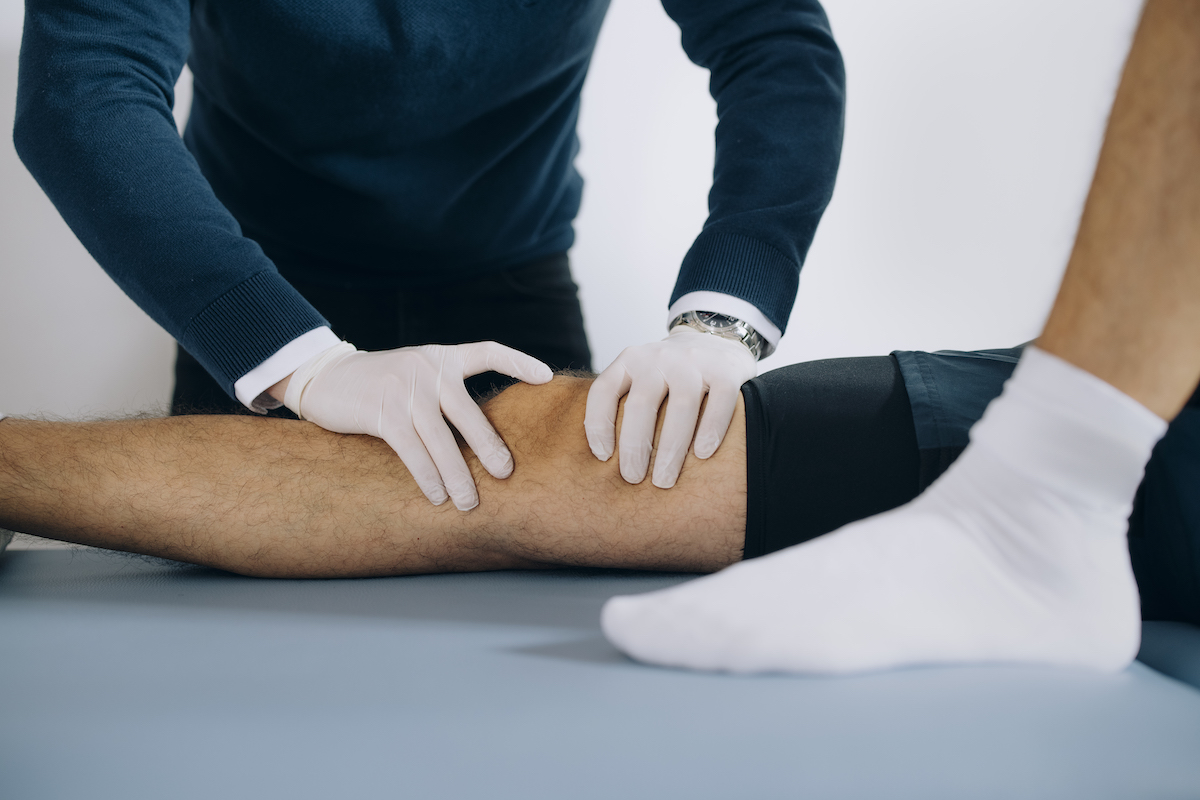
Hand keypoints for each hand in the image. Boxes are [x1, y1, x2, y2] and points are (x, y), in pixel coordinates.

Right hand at [291, 342, 552, 509]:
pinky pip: (412, 450)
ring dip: (456, 475)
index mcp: (441, 357)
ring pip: (441, 440)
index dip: (518, 362)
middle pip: (468, 412)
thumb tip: (480, 434)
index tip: (546, 377)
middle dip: (489, 446)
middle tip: (506, 473)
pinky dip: (426, 476)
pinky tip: (435, 497)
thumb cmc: (378, 383)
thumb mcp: (415, 372)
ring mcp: (404, 390)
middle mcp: (427, 369)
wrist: (324, 377)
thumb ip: (445, 390)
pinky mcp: (382, 412)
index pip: (487, 351)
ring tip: (469, 502)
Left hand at [585, 327, 756, 488]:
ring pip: (681, 406)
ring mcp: (694, 362)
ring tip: (664, 480)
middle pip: (641, 404)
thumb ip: (624, 406)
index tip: (603, 457)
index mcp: (631, 361)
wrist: (716, 340)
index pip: (604, 390)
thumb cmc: (670, 376)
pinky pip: (719, 402)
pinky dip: (711, 430)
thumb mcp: (641, 378)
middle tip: (632, 478)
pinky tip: (703, 454)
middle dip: (635, 446)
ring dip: (671, 448)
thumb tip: (606, 461)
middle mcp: (659, 358)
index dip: (598, 424)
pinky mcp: (726, 370)